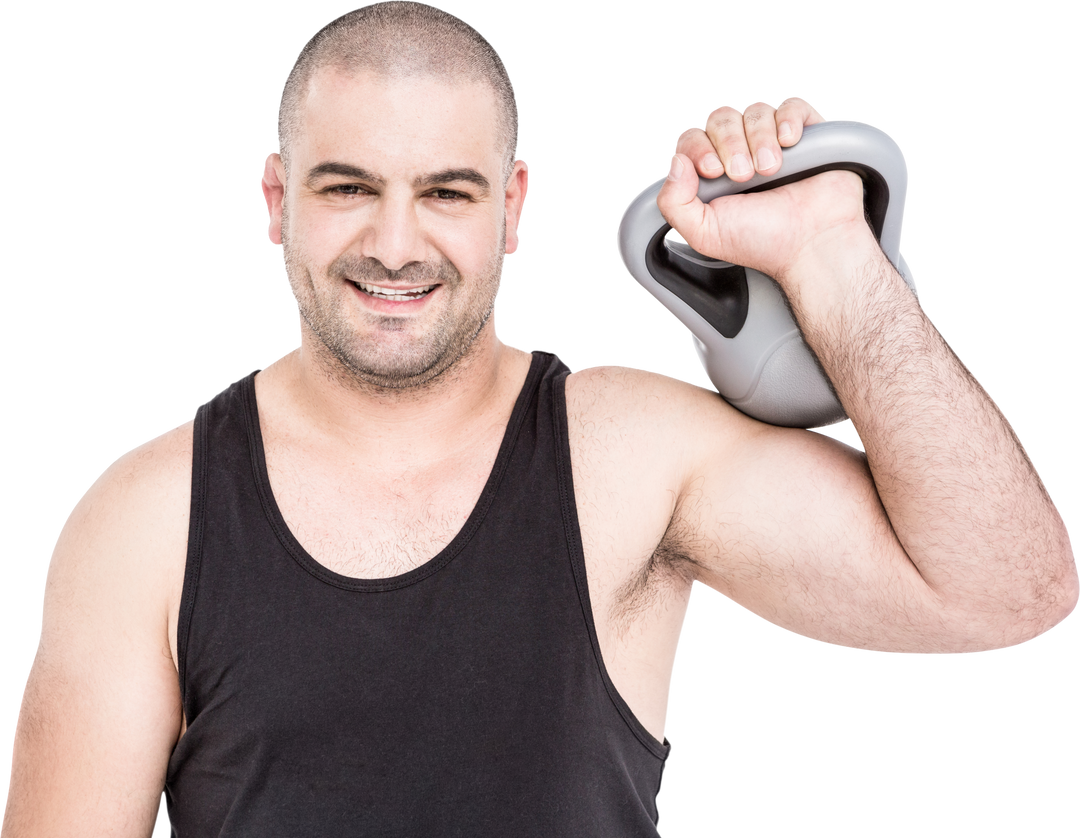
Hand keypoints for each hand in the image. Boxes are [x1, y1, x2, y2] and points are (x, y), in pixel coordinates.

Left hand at [656, 97, 871, 285]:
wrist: (811, 244)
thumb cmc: (763, 242)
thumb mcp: (704, 233)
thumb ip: (674, 203)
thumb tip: (676, 162)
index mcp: (713, 172)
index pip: (692, 137)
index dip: (698, 148)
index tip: (713, 172)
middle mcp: (740, 151)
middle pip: (721, 117)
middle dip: (729, 143)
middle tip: (744, 175)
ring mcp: (773, 140)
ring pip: (755, 110)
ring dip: (759, 138)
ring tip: (770, 170)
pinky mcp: (807, 133)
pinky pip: (792, 105)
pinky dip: (788, 119)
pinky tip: (788, 142)